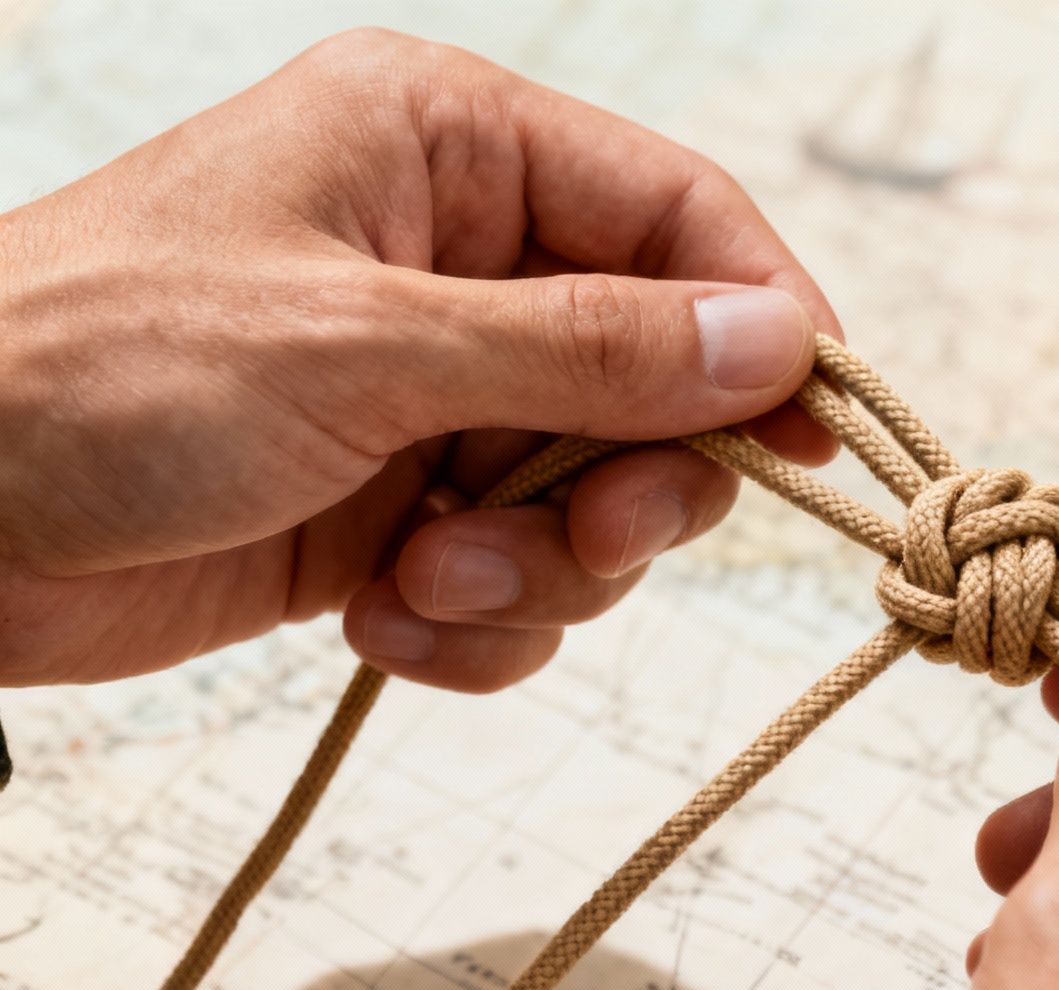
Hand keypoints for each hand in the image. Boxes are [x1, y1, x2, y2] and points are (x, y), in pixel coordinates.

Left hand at [0, 29, 840, 689]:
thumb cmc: (95, 368)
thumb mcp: (363, 345)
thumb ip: (586, 348)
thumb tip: (775, 344)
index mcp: (449, 149)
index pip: (680, 216)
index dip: (763, 321)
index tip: (817, 434)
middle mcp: (458, 264)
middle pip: (661, 377)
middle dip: (634, 479)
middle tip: (594, 532)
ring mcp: (433, 394)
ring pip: (601, 496)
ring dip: (539, 568)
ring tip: (423, 583)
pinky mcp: (402, 510)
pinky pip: (523, 581)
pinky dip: (473, 626)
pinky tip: (378, 622)